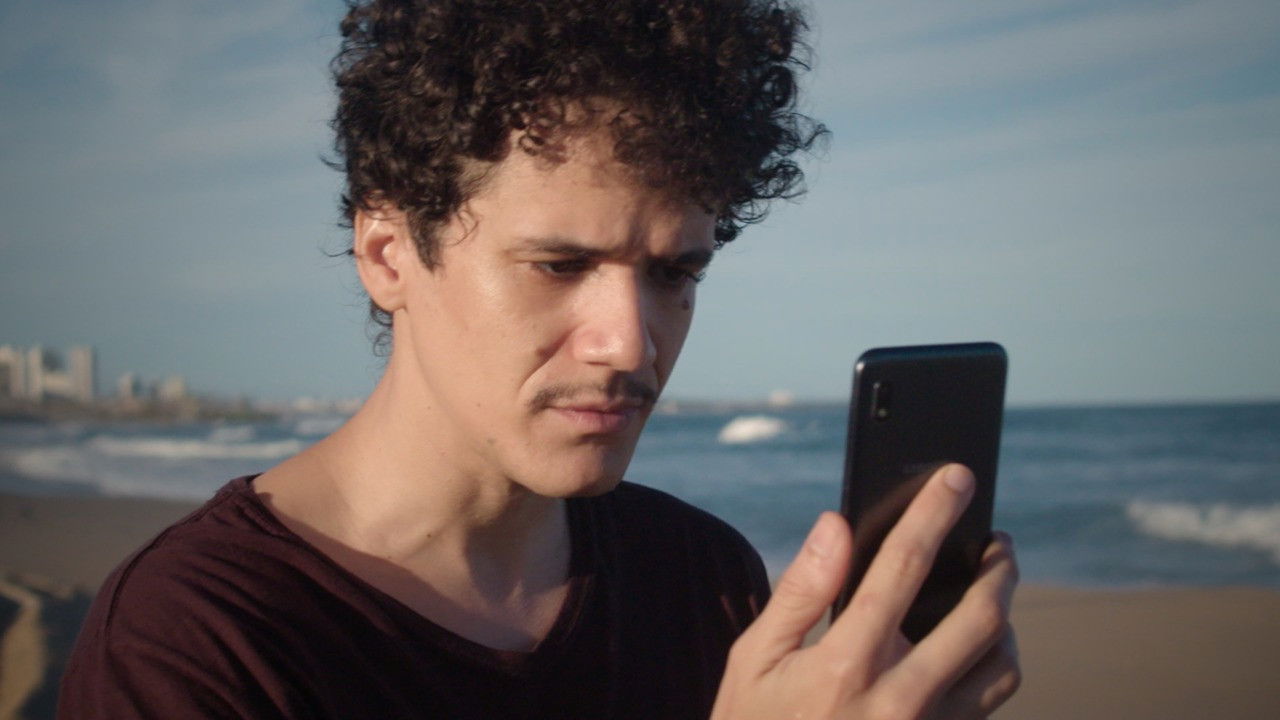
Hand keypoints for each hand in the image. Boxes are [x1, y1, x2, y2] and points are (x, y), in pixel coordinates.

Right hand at [711, 464, 1019, 719]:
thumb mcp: (752, 662)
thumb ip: (799, 590)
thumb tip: (836, 526)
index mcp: (846, 663)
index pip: (902, 566)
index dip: (933, 513)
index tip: (958, 478)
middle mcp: (900, 700)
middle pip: (979, 616)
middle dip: (998, 567)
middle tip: (999, 543)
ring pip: (1001, 667)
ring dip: (1006, 622)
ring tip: (994, 595)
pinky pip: (988, 707)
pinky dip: (993, 669)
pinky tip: (975, 652)